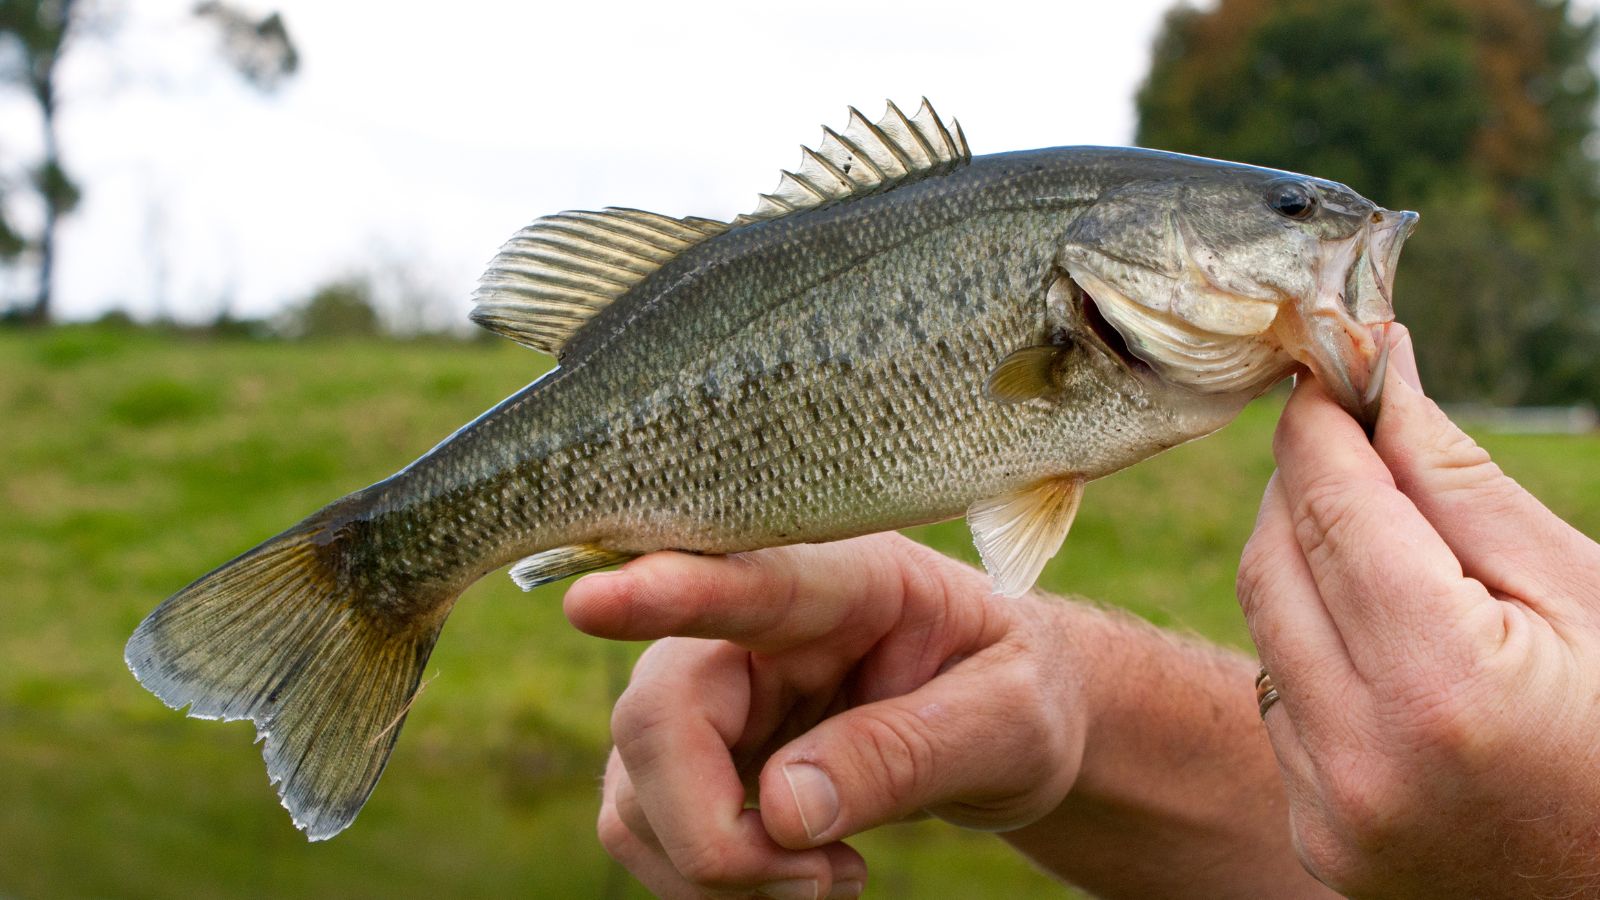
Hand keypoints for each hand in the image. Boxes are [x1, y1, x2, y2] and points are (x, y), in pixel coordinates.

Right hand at [564, 533, 1086, 898]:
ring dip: (714, 871)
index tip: (592, 603)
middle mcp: (753, 626)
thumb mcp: (1010, 723)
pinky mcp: (696, 751)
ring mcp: (713, 688)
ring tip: (828, 882)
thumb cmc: (1017, 696)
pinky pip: (644, 827)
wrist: (1005, 721)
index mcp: (847, 582)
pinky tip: (796, 875)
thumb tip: (782, 811)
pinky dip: (705, 881)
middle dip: (714, 835)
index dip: (665, 593)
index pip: (746, 582)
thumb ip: (908, 753)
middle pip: (658, 718)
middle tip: (820, 884)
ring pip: (635, 790)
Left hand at [1237, 326, 1599, 896]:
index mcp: (1442, 686)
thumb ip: (1461, 485)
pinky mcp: (1317, 837)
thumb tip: (1380, 374)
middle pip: (1272, 562)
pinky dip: (1310, 645)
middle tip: (1350, 441)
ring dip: (1301, 564)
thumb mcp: (1579, 592)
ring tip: (1381, 542)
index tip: (1324, 374)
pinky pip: (1279, 701)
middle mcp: (1362, 757)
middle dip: (1302, 484)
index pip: (1331, 508)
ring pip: (1264, 628)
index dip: (1318, 426)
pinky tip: (1379, 639)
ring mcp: (1331, 810)